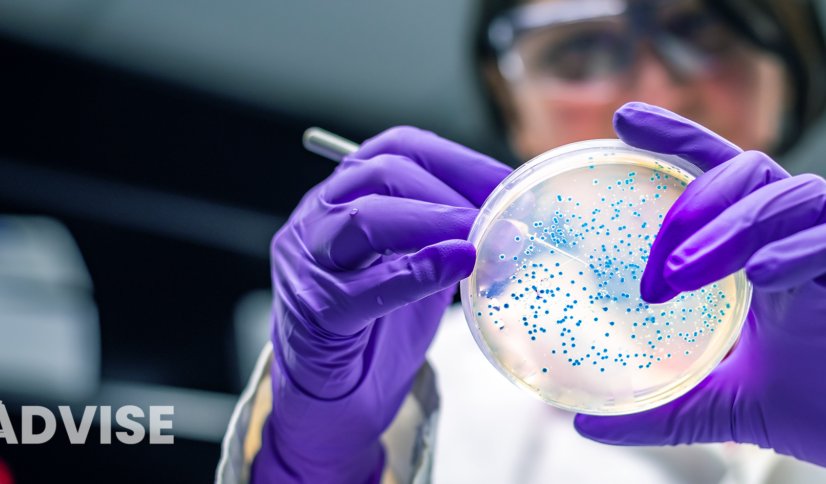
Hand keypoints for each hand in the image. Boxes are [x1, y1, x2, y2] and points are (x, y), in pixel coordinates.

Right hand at [252, 127, 511, 482]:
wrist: (330, 398)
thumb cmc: (376, 329)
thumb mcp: (419, 267)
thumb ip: (452, 238)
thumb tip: (516, 220)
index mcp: (345, 196)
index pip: (399, 149)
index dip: (459, 161)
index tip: (510, 182)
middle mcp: (318, 218)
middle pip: (381, 175)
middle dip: (450, 191)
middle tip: (501, 216)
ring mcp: (309, 264)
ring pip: (363, 219)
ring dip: (432, 222)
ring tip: (479, 238)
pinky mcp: (315, 313)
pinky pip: (362, 287)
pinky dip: (414, 272)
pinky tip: (455, 266)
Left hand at [575, 103, 825, 483]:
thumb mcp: (725, 406)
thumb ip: (663, 409)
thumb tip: (587, 424)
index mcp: (762, 251)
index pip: (717, 175)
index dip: (676, 140)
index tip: (622, 121)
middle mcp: (800, 238)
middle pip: (749, 172)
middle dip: (694, 205)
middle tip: (657, 266)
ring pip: (794, 195)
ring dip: (734, 227)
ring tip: (686, 272)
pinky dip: (802, 250)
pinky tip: (763, 276)